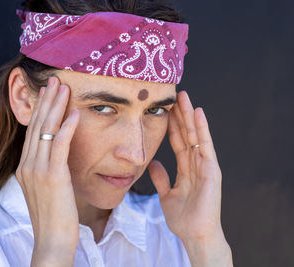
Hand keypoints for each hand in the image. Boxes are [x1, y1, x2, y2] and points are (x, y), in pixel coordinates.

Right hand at [15, 76, 79, 264]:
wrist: (52, 240)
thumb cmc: (54, 216)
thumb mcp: (46, 188)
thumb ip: (48, 169)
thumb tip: (57, 155)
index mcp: (25, 167)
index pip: (33, 131)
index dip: (40, 110)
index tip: (48, 93)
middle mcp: (27, 165)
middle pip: (37, 125)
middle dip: (46, 101)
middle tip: (53, 80)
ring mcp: (37, 170)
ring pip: (46, 130)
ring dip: (56, 107)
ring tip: (63, 87)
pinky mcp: (52, 176)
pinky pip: (59, 145)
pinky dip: (67, 127)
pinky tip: (74, 112)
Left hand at [148, 90, 223, 241]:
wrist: (194, 234)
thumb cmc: (183, 218)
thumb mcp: (167, 194)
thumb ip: (161, 177)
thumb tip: (152, 163)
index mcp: (186, 168)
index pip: (178, 141)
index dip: (172, 125)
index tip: (165, 109)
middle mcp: (196, 163)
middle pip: (187, 134)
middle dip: (180, 115)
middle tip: (174, 95)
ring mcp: (205, 165)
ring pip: (196, 135)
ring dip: (190, 116)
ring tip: (184, 97)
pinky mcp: (212, 170)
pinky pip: (205, 145)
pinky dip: (202, 129)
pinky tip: (198, 113)